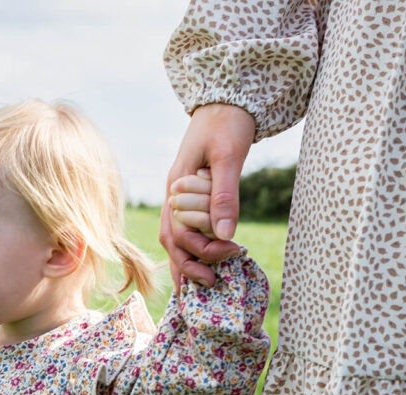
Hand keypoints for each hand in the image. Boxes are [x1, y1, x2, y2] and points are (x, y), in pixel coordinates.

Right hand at [160, 103, 254, 289]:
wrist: (227, 99)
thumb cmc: (227, 123)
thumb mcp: (229, 157)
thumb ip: (225, 195)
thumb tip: (226, 235)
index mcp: (177, 186)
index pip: (181, 232)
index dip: (204, 249)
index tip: (233, 252)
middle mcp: (173, 195)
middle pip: (171, 240)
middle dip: (189, 265)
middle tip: (213, 283)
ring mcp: (179, 195)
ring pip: (173, 236)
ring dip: (185, 260)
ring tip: (200, 282)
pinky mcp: (191, 194)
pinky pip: (183, 226)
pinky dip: (190, 247)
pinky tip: (201, 259)